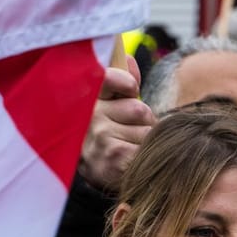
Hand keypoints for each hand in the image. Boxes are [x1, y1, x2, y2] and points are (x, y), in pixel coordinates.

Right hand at [78, 58, 153, 190]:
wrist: (94, 177)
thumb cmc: (105, 138)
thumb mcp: (108, 109)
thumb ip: (120, 84)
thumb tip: (129, 59)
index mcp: (89, 100)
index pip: (108, 77)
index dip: (126, 82)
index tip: (131, 90)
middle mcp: (91, 116)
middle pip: (139, 109)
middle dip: (144, 124)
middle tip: (129, 136)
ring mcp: (101, 137)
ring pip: (147, 131)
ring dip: (146, 143)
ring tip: (130, 150)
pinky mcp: (114, 157)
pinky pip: (147, 149)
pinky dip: (146, 158)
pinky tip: (132, 163)